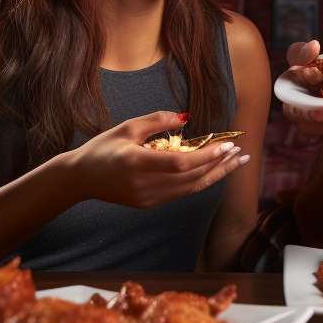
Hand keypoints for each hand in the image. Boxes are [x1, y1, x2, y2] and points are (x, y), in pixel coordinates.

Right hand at [69, 110, 247, 208]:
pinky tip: (214, 171)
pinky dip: (200, 181)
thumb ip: (157, 120)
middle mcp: (143, 184)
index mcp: (135, 162)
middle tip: (242, 153)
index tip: (227, 146)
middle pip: (192, 178)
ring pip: (190, 188)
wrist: (80, 178)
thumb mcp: (127, 127)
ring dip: (216, 175)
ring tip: (236, 163)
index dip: (207, 156)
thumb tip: (187, 118)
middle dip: (220, 165)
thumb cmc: (103, 148)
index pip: (180, 163)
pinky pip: (181, 192)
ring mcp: (147, 198)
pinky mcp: (149, 204)